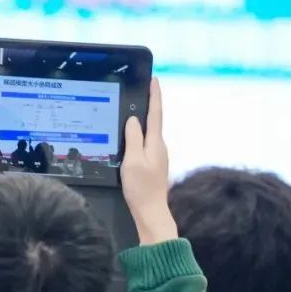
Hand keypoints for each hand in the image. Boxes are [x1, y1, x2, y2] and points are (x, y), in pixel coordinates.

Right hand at [121, 77, 176, 243]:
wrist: (151, 212)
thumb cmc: (141, 188)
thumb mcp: (133, 161)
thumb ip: (133, 138)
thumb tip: (133, 120)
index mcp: (155, 143)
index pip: (155, 113)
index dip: (155, 95)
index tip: (154, 78)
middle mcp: (159, 147)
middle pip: (154, 120)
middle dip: (149, 103)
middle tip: (140, 87)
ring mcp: (158, 156)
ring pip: (149, 132)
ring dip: (143, 119)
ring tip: (133, 107)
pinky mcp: (153, 164)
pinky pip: (145, 143)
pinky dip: (139, 134)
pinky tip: (131, 135)